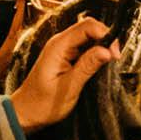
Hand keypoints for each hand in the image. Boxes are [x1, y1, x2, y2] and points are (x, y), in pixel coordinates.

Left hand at [5, 16, 114, 130]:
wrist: (26, 113)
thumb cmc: (43, 104)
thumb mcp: (69, 88)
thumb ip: (87, 67)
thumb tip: (107, 50)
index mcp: (58, 46)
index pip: (87, 26)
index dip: (105, 35)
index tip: (114, 54)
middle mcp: (60, 43)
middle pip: (89, 28)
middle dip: (105, 40)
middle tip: (114, 60)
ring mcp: (62, 48)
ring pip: (88, 37)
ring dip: (101, 47)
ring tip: (107, 64)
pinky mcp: (65, 56)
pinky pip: (84, 47)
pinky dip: (95, 54)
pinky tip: (98, 66)